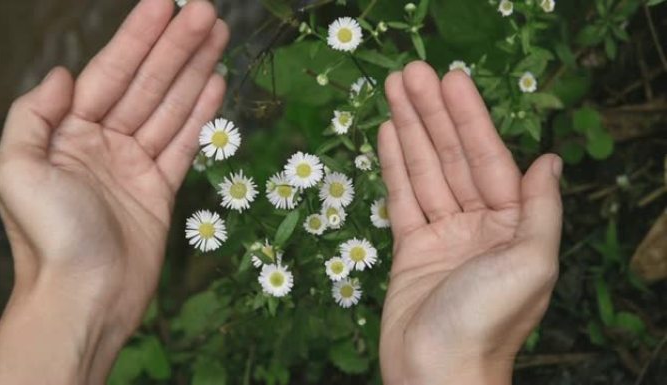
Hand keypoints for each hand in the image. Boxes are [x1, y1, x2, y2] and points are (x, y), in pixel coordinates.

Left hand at [0, 0, 227, 382]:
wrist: (85, 298)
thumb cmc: (48, 239)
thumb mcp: (17, 170)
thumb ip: (34, 115)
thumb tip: (64, 75)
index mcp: (67, 133)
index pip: (109, 73)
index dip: (137, 38)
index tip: (164, 6)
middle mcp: (102, 142)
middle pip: (147, 83)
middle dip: (176, 46)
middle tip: (205, 11)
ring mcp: (134, 165)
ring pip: (170, 107)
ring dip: (195, 71)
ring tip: (217, 36)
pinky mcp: (160, 190)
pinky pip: (184, 143)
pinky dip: (200, 114)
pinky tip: (215, 84)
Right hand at [378, 62, 562, 383]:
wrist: (436, 373)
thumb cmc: (488, 322)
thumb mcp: (531, 263)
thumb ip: (540, 208)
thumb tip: (548, 159)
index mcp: (514, 225)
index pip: (489, 159)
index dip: (470, 117)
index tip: (450, 81)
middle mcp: (480, 225)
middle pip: (453, 157)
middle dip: (433, 114)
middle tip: (411, 72)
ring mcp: (443, 235)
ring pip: (425, 172)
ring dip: (410, 130)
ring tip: (393, 91)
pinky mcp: (411, 248)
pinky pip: (403, 199)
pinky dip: (395, 166)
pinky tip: (389, 135)